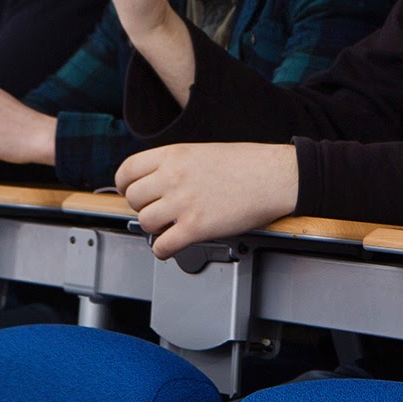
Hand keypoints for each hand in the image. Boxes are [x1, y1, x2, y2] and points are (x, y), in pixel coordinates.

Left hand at [115, 143, 298, 259]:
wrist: (276, 176)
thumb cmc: (249, 164)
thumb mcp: (203, 151)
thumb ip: (176, 164)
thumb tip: (156, 183)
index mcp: (174, 155)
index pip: (127, 171)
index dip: (126, 185)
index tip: (132, 192)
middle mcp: (173, 177)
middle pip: (134, 199)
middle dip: (144, 207)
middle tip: (159, 210)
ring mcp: (183, 203)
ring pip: (145, 222)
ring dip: (155, 228)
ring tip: (171, 226)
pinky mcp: (196, 227)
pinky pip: (162, 246)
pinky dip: (163, 250)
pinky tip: (173, 245)